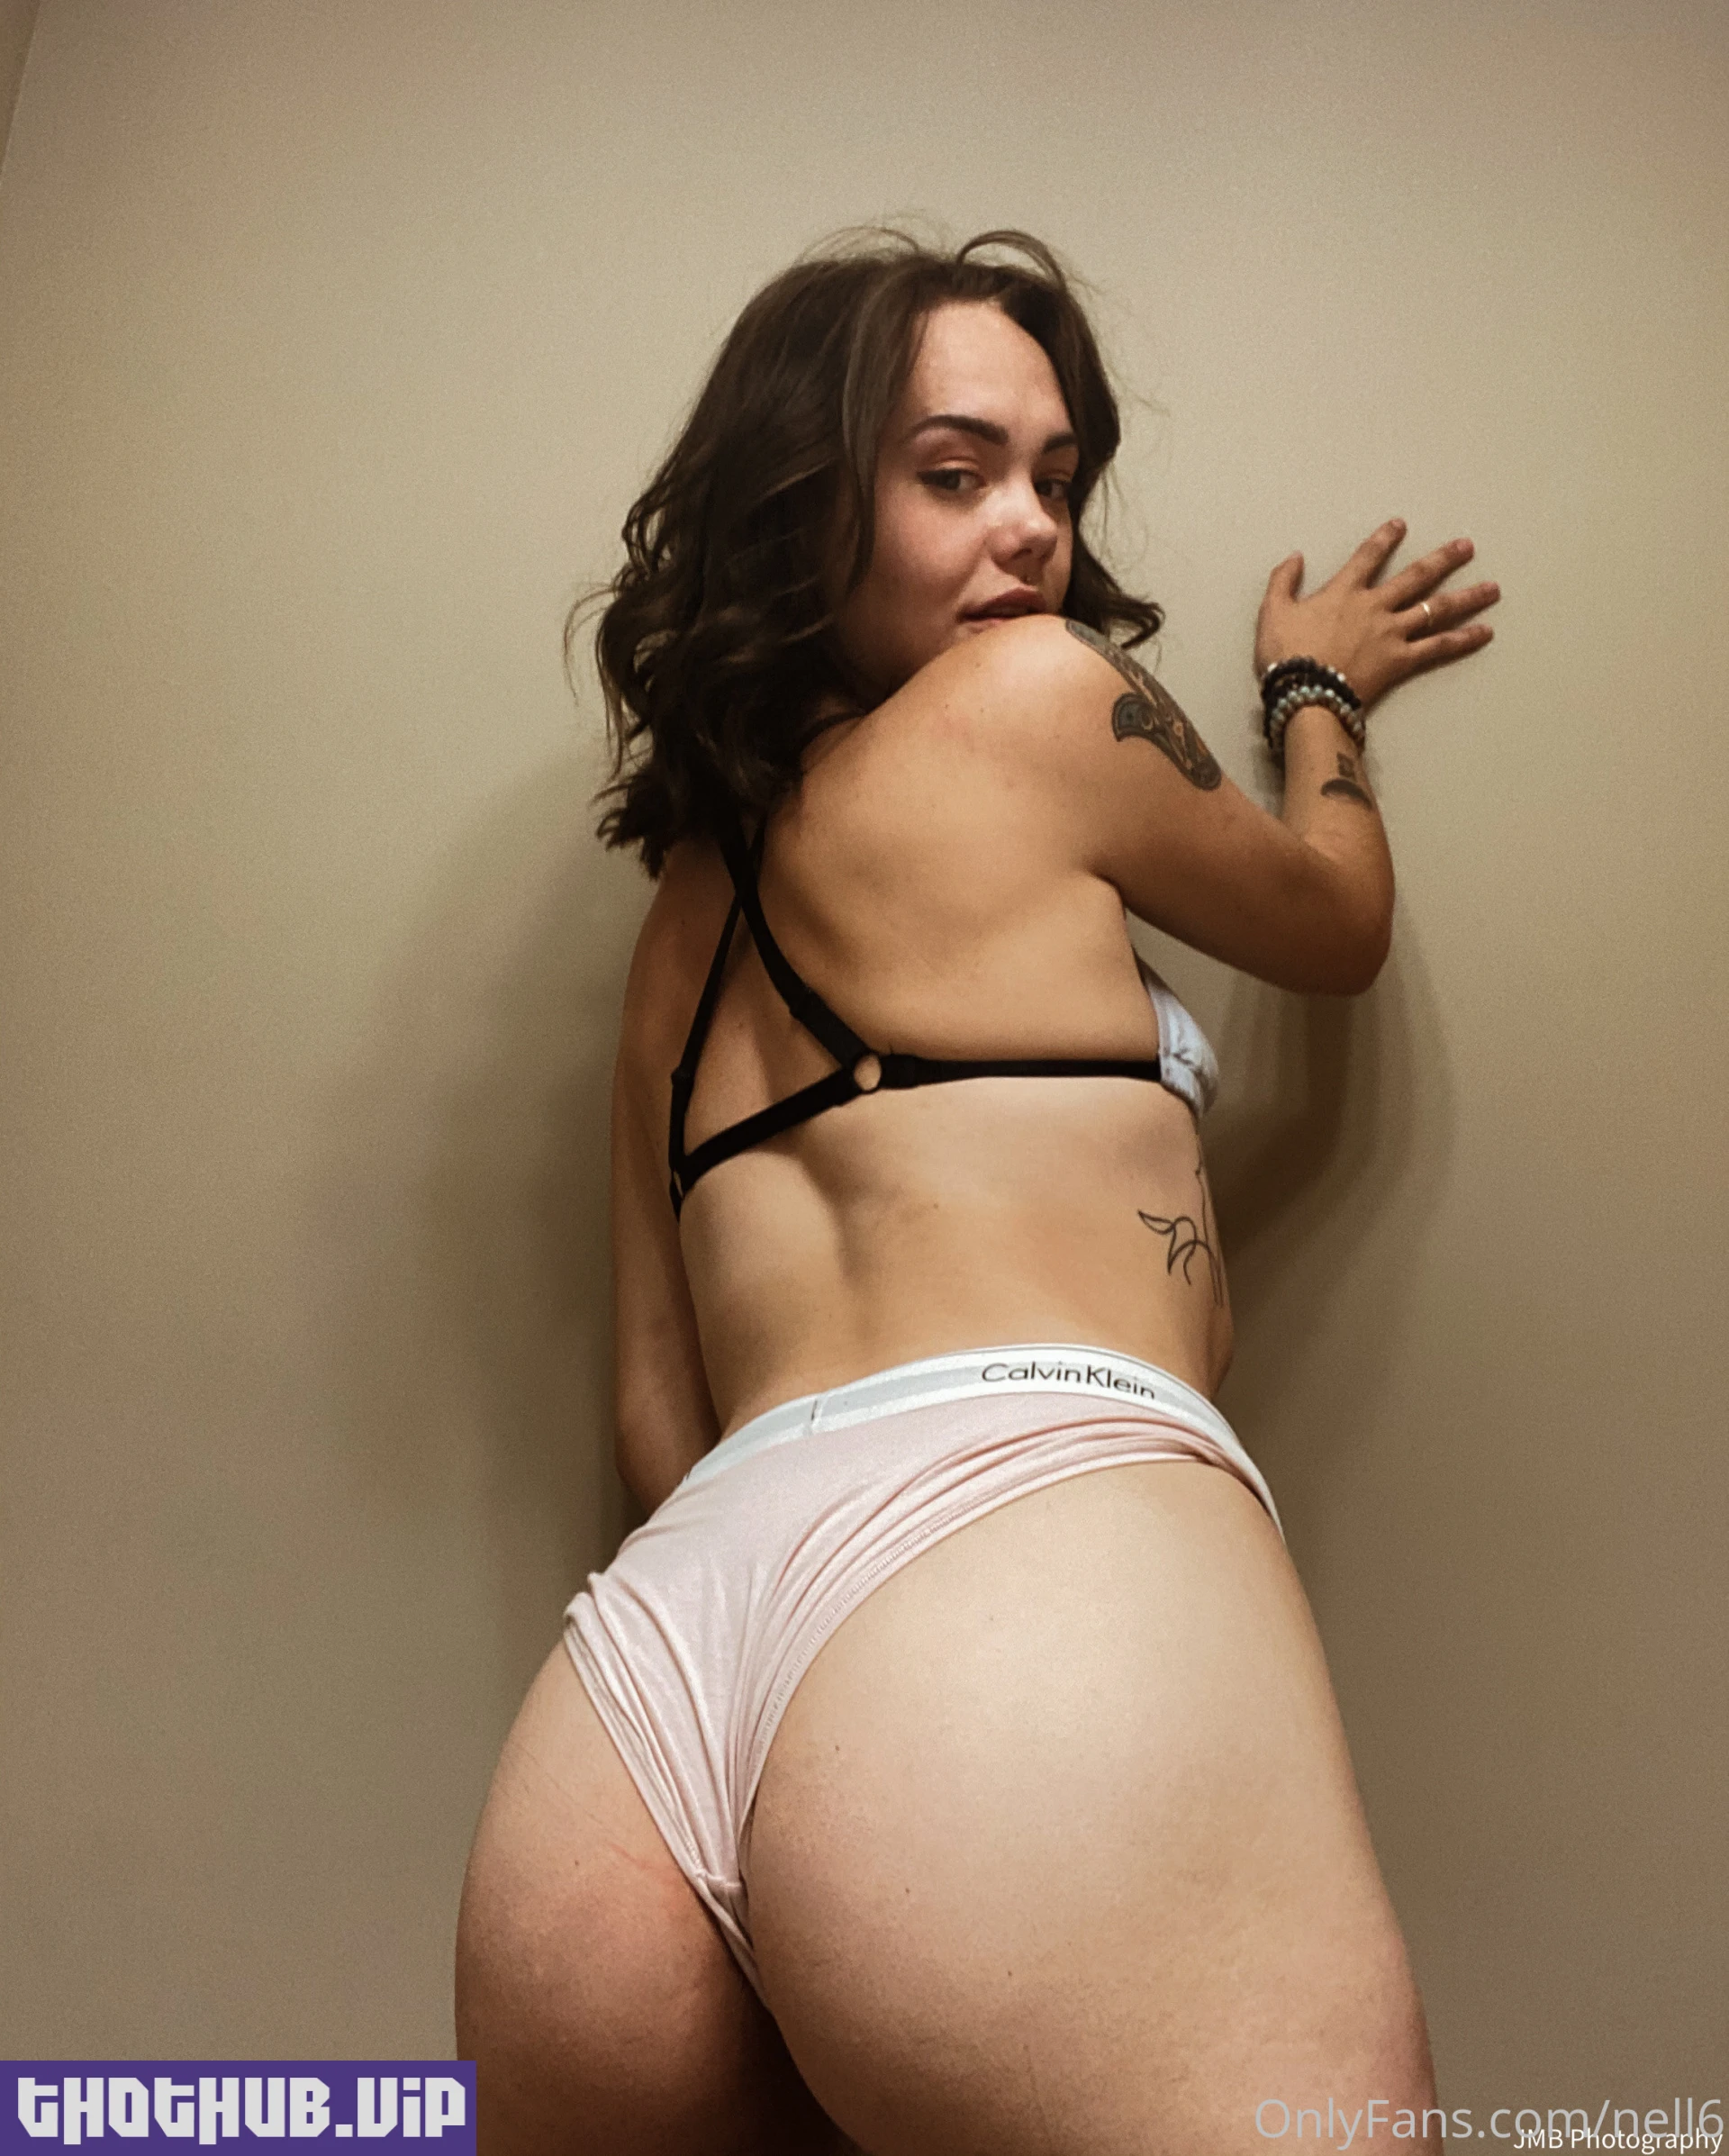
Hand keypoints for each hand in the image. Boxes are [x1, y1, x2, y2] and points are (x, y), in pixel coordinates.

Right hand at [1254, 519, 1498, 709]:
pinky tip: (1485, 632)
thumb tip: (1296, 557)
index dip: (1384, 539)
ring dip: (1467, 596)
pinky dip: (1463, 639)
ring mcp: (1392, 632)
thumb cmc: (1285, 654)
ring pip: (1436, 609)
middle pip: (1416, 577)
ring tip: (1493, 588)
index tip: (1401, 524)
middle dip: (1444, 560)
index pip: (1368, 556)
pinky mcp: (1401, 661)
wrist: (1304, 691)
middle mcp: (1375, 606)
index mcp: (1344, 592)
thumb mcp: (1272, 612)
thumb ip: (1283, 581)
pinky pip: (1438, 647)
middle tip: (1467, 547)